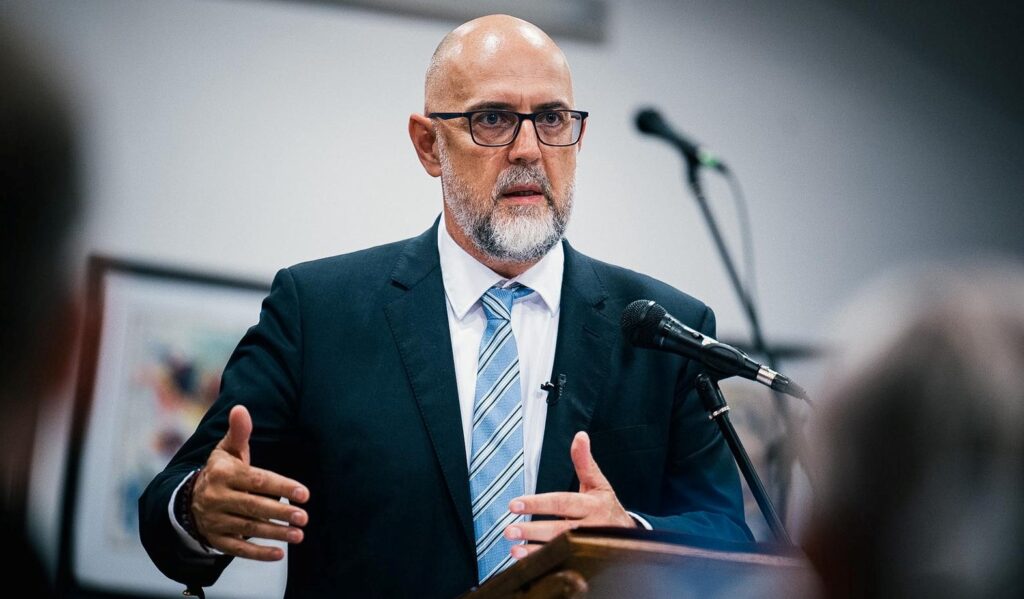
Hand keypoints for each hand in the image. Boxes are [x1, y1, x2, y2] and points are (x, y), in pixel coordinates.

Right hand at [191, 405, 309, 560]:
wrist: (187, 500)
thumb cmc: (221, 470)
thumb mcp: (227, 450)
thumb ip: (239, 432)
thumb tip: (241, 408)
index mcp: (223, 474)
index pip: (257, 480)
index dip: (281, 487)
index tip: (304, 493)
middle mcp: (217, 497)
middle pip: (254, 506)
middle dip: (281, 512)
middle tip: (305, 517)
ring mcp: (215, 520)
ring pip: (248, 528)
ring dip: (275, 533)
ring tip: (299, 534)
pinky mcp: (216, 539)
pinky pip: (238, 549)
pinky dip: (258, 554)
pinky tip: (279, 554)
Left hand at [504, 431, 634, 558]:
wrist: (630, 536)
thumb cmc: (606, 506)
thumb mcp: (598, 483)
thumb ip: (584, 462)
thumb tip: (580, 436)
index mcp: (593, 505)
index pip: (563, 502)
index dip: (539, 503)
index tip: (515, 504)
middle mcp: (592, 527)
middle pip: (561, 530)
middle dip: (533, 530)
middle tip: (509, 530)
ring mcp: (588, 546)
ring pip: (561, 549)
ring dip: (535, 551)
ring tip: (514, 548)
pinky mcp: (585, 560)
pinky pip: (563, 562)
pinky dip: (543, 562)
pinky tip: (525, 560)